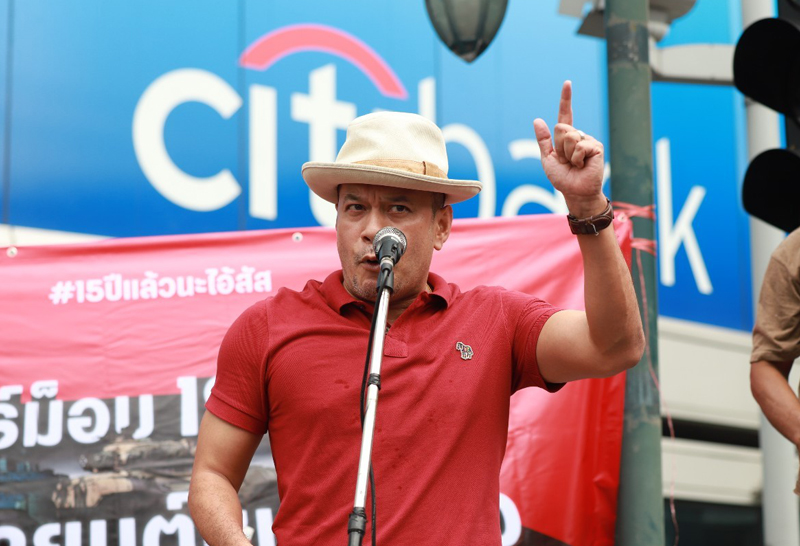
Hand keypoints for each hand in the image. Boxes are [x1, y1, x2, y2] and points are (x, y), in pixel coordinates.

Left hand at [534, 81, 605, 217]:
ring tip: (574, 164)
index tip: (567, 83)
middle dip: (559, 147)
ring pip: (570, 137)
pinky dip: (576, 158)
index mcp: (565, 137)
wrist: (576, 192)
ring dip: (568, 154)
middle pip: (562, 128)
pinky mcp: (596, 147)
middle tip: (566, 160)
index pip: (565, 114)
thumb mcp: (548, 159)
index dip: (566, 99)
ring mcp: (588, 140)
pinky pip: (579, 146)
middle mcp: (578, 135)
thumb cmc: (562, 178)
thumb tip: (537, 119)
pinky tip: (582, 165)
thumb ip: (543, 140)